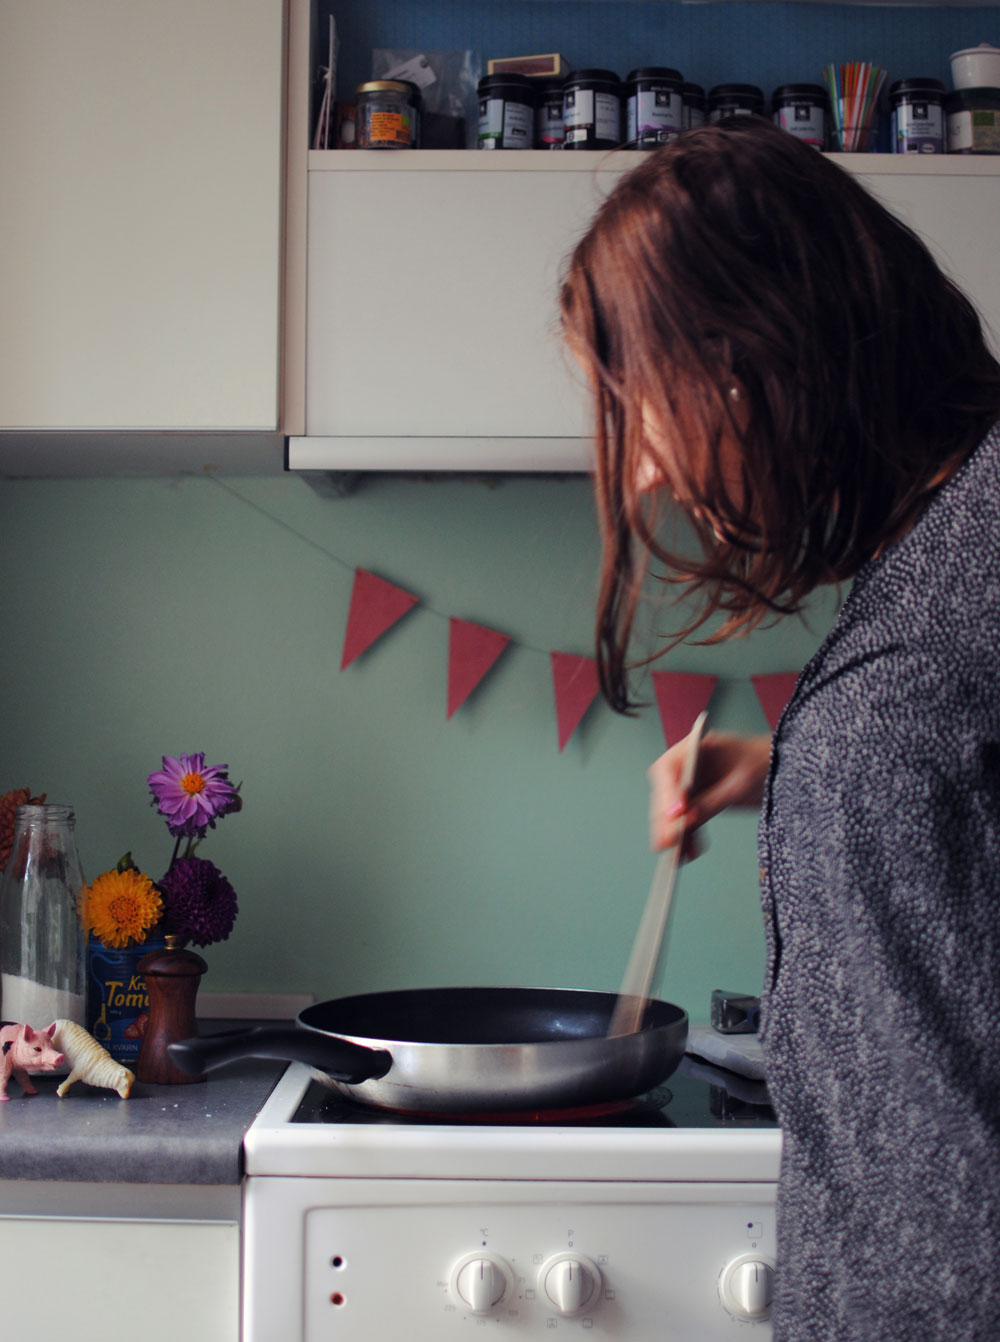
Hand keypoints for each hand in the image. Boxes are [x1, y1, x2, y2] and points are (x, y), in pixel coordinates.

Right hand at [648, 730, 771, 854]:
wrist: (786, 770)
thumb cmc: (766, 765)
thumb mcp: (739, 784)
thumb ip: (710, 802)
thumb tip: (684, 819)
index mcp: (696, 748)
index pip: (670, 768)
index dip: (667, 791)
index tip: (674, 813)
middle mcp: (689, 764)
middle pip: (667, 792)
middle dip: (666, 819)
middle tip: (668, 842)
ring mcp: (693, 782)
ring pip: (673, 810)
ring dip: (675, 832)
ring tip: (678, 855)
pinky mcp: (700, 799)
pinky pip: (687, 819)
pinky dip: (688, 835)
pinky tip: (689, 852)